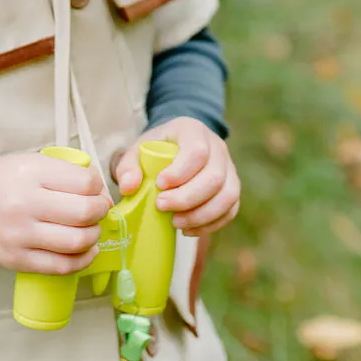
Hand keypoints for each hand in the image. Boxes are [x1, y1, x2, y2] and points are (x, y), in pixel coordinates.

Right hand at [0, 153, 110, 272]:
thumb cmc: (6, 182)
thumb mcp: (33, 163)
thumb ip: (67, 173)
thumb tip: (103, 196)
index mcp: (32, 174)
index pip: (85, 183)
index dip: (99, 188)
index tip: (96, 191)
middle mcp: (25, 204)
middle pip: (84, 213)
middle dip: (101, 212)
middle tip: (98, 210)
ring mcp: (21, 236)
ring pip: (76, 242)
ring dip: (94, 236)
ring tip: (91, 230)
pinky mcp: (19, 260)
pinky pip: (62, 266)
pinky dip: (83, 260)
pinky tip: (86, 250)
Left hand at [112, 117, 240, 236]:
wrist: (178, 145)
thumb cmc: (157, 148)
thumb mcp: (138, 148)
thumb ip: (128, 166)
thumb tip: (128, 188)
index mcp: (194, 131)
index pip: (197, 152)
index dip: (180, 173)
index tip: (159, 185)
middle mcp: (217, 147)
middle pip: (214, 177)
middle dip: (187, 198)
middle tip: (161, 207)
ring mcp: (229, 168)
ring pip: (228, 195)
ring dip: (201, 215)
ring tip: (175, 223)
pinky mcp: (232, 187)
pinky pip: (231, 209)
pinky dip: (211, 224)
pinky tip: (189, 229)